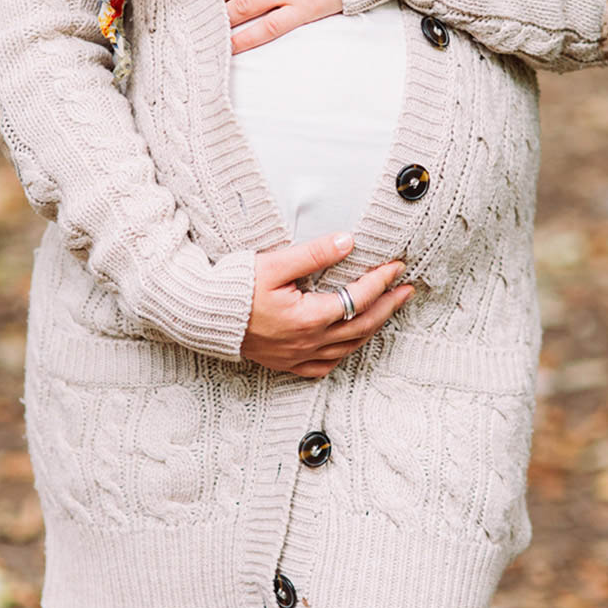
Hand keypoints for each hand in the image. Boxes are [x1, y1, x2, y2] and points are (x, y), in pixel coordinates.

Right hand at [240, 232, 413, 377]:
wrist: (201, 314)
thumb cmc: (233, 287)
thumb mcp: (274, 263)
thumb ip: (314, 254)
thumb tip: (348, 242)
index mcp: (308, 318)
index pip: (357, 298)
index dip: (381, 281)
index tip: (397, 266)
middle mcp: (307, 342)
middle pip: (361, 325)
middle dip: (388, 306)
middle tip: (407, 290)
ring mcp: (297, 357)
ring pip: (348, 347)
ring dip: (372, 327)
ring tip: (387, 310)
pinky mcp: (285, 364)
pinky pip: (325, 366)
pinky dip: (344, 353)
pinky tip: (351, 343)